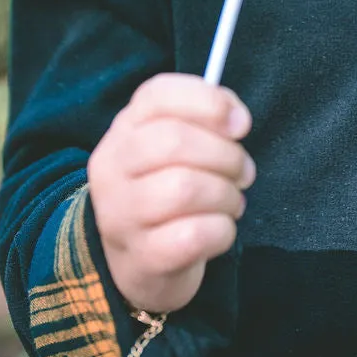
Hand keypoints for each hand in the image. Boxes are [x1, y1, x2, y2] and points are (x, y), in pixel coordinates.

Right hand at [88, 73, 254, 313]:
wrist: (139, 262)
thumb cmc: (167, 189)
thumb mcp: (176, 146)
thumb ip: (206, 118)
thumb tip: (236, 120)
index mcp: (124, 129)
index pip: (158, 94)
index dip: (209, 102)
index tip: (241, 125)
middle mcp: (112, 168)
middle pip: (174, 141)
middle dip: (226, 155)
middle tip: (243, 172)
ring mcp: (121, 215)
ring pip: (184, 189)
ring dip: (226, 195)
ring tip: (231, 202)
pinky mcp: (141, 257)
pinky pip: (193, 235)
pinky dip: (222, 230)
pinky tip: (220, 229)